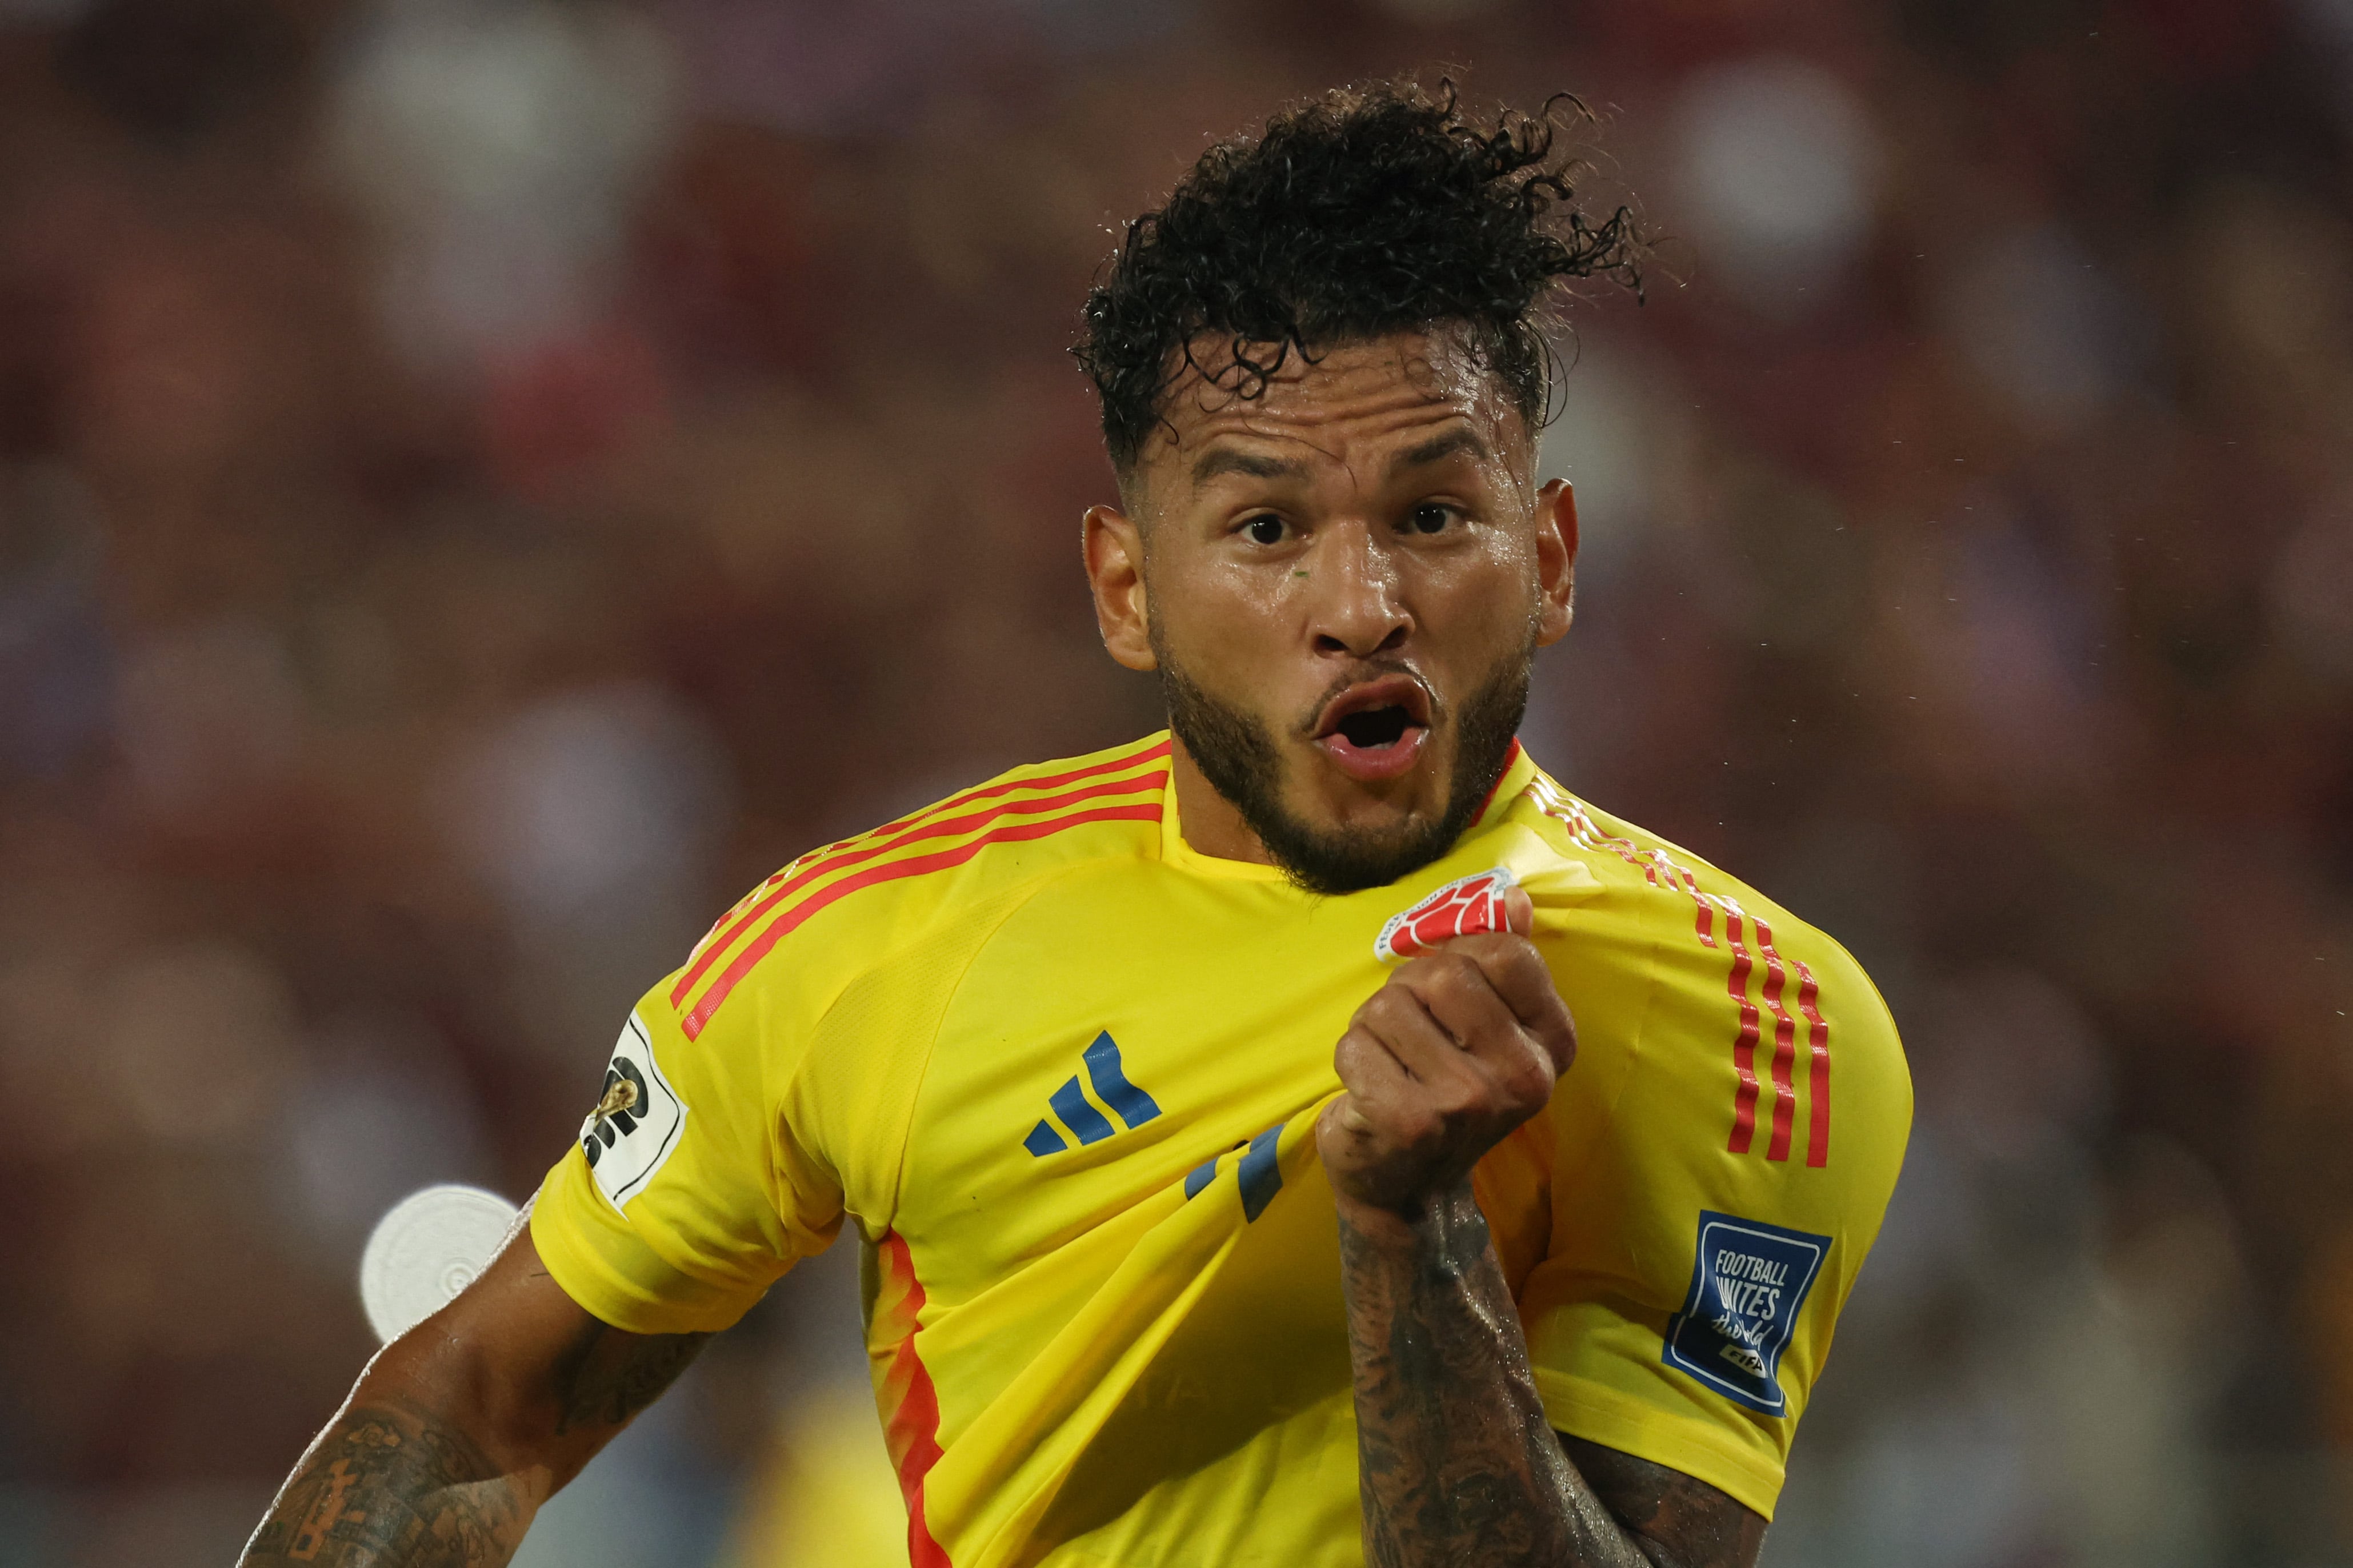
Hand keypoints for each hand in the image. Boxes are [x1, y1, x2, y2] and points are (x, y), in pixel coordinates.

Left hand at [1317, 885, 1576, 1216]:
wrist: (1408, 1188)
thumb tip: (1512, 896)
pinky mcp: (1411, 1122)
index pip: (1506, 952)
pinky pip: (1356, 1045)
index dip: (1459, 955)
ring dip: (1373, 1027)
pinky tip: (1369, 1091)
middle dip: (1407, 990)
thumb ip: (1501, 959)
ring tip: (1390, 1063)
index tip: (1447, 991)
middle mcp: (1523, 1075)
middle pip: (1444, 971)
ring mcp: (1469, 1102)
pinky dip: (1351, 1059)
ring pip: (1389, 1004)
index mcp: (1552, 1043)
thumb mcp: (1486, 1027)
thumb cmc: (1444, 1088)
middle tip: (1408, 1031)